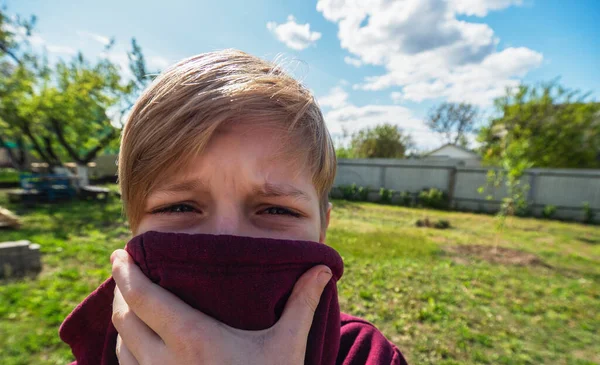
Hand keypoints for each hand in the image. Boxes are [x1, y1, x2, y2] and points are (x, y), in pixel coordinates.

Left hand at [110, 249, 332, 364]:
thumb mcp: (287, 345)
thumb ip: (302, 303)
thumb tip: (323, 268)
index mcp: (192, 338)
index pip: (143, 297)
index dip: (125, 272)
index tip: (120, 252)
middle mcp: (164, 361)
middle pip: (123, 316)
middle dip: (119, 288)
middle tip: (124, 269)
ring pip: (121, 345)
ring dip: (122, 318)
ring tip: (129, 300)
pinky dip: (127, 347)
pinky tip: (139, 340)